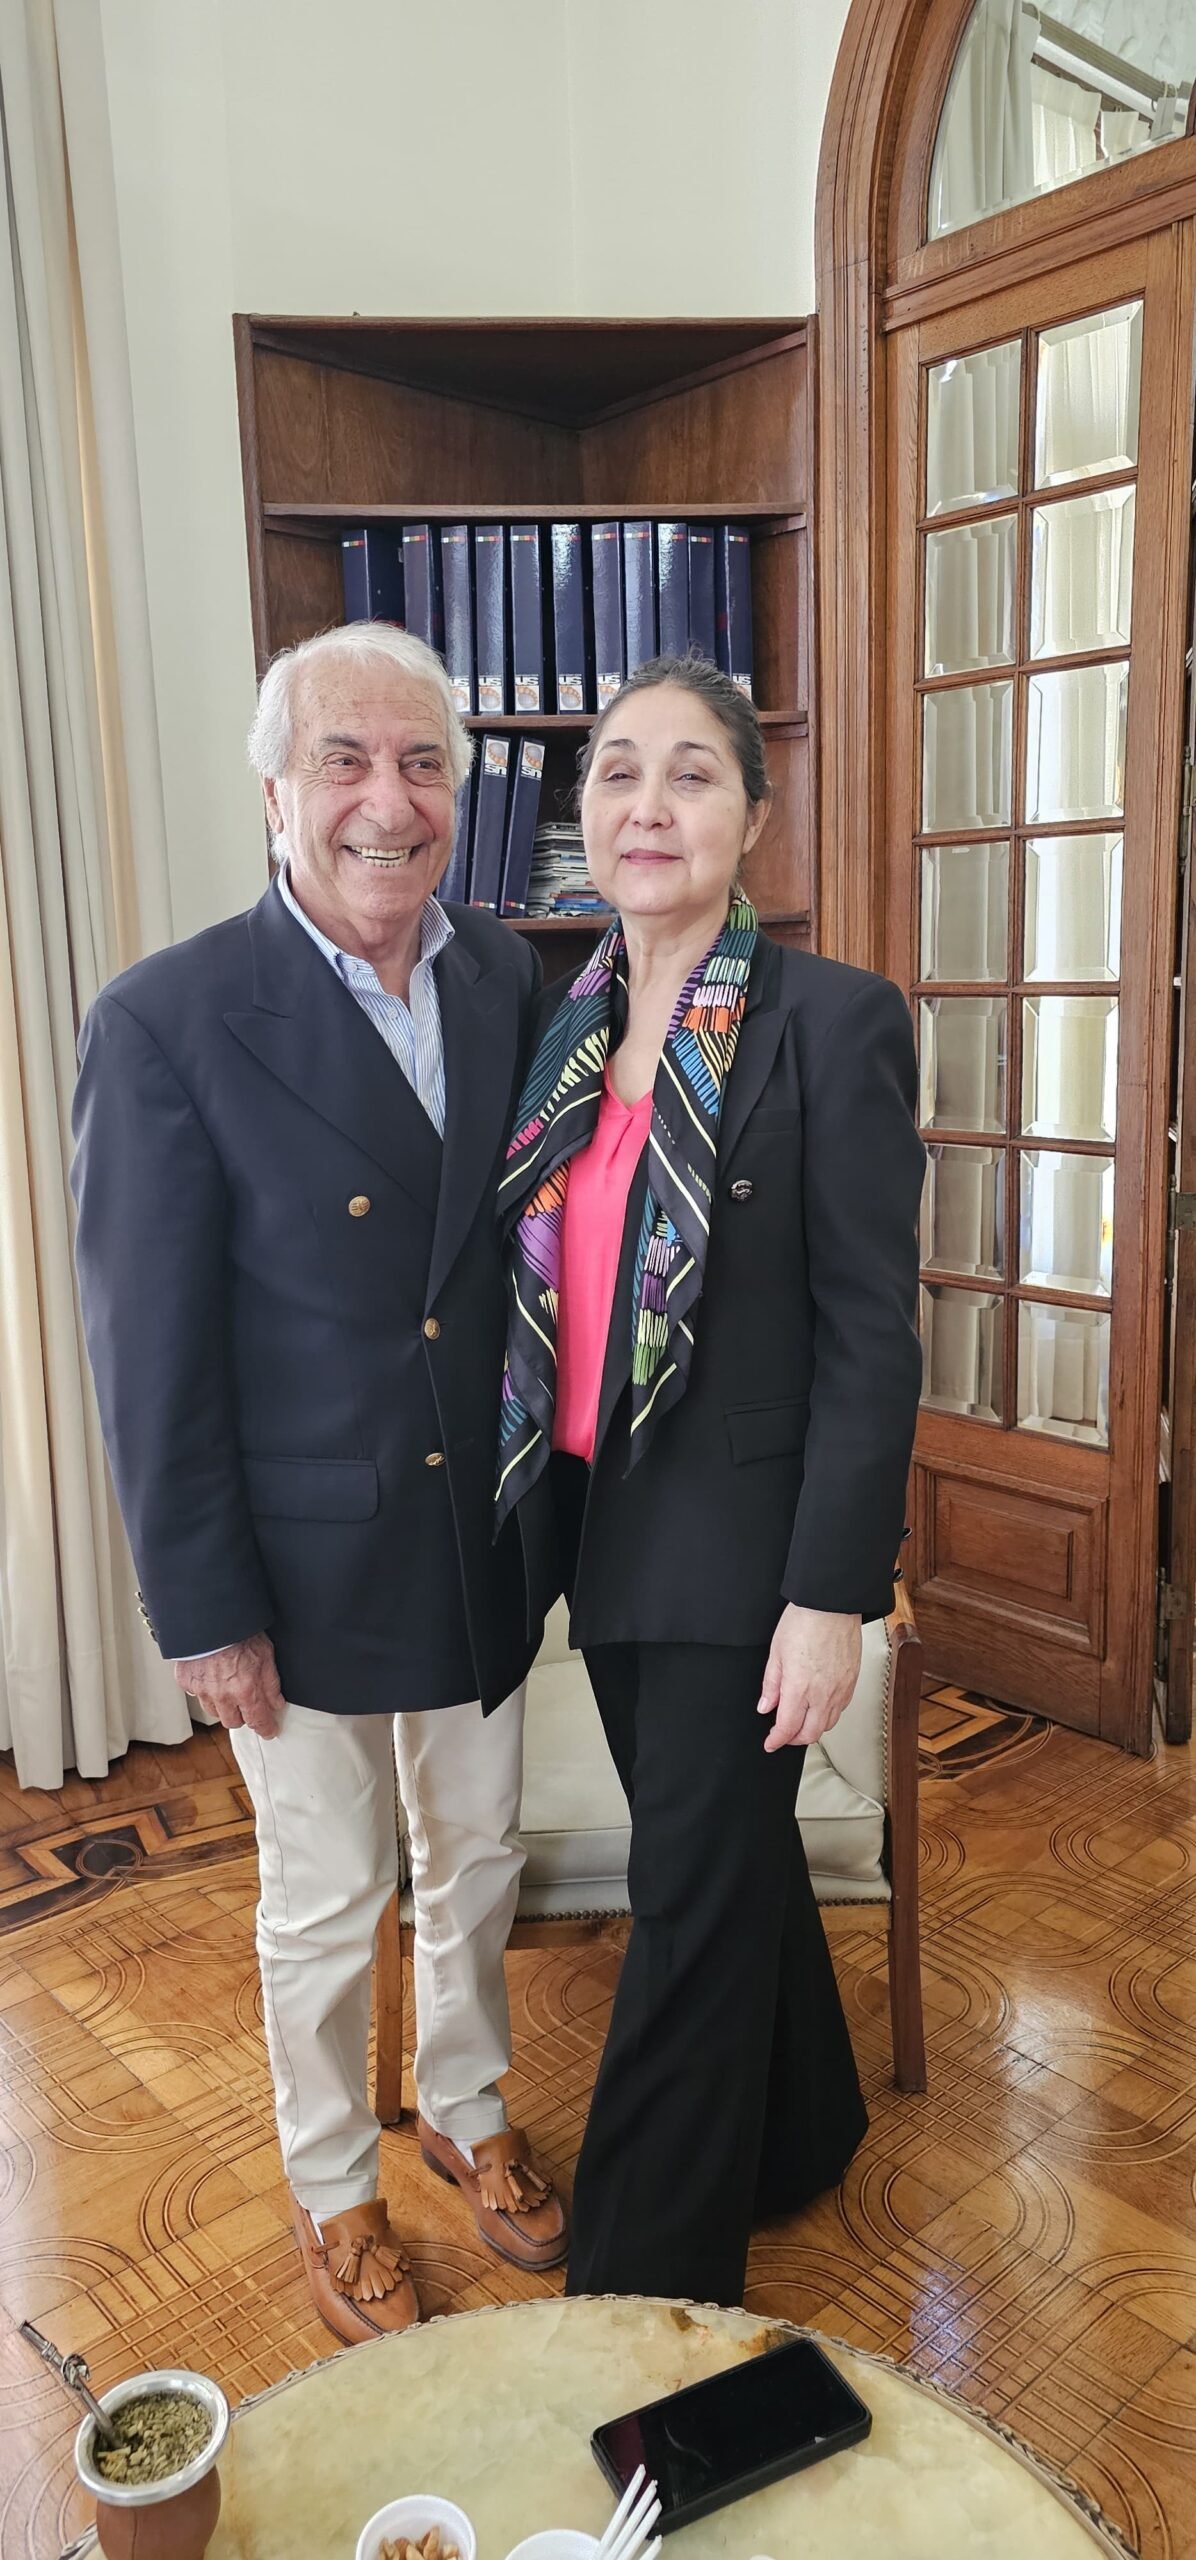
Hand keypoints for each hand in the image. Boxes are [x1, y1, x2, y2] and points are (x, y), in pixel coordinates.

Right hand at [173, 1633, 283, 1737]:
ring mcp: (202, 1690)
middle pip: (233, 1722)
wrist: (210, 1617)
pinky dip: (204, 1689)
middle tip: (247, 1702)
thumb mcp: (266, 1654)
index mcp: (245, 1690)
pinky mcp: (186, 1681)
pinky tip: (210, 1676)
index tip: (269, 1730)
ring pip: (214, 1711)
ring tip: (228, 1687)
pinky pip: (197, 1694)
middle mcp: (222, 1695)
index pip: (258, 1721)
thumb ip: (271, 1683)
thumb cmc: (239, 1631)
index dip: (266, 1728)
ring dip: (223, 1705)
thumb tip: (276, 1703)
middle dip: (242, 1715)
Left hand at [757, 1604, 861, 1751]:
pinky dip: (828, 1715)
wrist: (832, 1605)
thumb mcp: (776, 1652)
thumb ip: (771, 1684)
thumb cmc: (804, 1621)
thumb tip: (765, 1705)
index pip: (787, 1728)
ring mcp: (840, 1689)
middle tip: (783, 1735)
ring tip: (800, 1721)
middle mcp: (822, 1694)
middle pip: (810, 1734)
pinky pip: (841, 1709)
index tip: (770, 1743)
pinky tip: (819, 1706)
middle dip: (794, 1740)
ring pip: (827, 1725)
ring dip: (812, 1729)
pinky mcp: (852, 1682)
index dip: (776, 1740)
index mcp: (798, 1688)